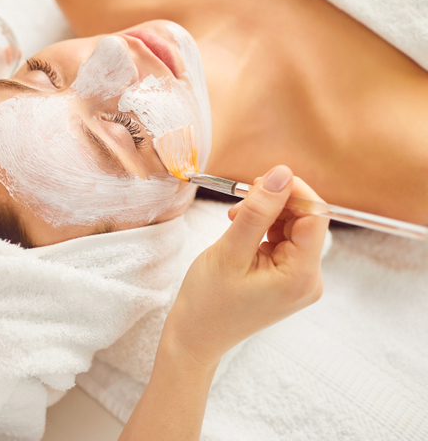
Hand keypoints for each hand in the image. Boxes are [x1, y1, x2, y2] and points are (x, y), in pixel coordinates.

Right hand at [162, 165, 328, 367]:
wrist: (195, 337)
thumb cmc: (208, 302)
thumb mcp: (230, 251)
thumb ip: (258, 211)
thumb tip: (281, 174)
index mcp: (301, 276)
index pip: (315, 217)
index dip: (294, 192)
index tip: (264, 179)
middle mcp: (309, 280)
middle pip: (305, 222)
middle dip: (276, 203)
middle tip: (243, 196)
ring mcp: (299, 281)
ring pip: (292, 230)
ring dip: (266, 216)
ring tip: (235, 219)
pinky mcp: (287, 280)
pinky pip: (283, 243)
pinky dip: (263, 230)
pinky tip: (241, 232)